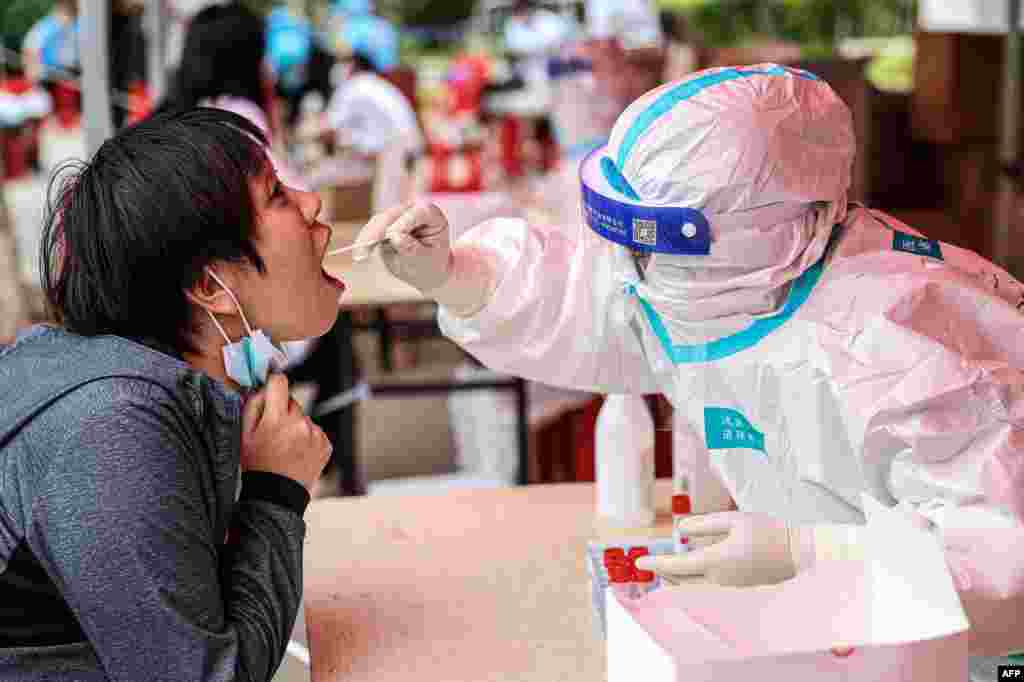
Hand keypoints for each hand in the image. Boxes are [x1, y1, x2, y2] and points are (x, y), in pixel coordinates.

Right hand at [240, 373, 331, 491]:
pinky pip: (316, 432)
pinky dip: (308, 439)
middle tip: (274, 433)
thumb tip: (263, 388)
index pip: (279, 382)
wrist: (277, 495)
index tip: (272, 388)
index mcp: (277, 418)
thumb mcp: (244, 435)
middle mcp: (299, 423)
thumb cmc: (257, 465)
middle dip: (283, 412)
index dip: (274, 383)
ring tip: (286, 448)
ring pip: (304, 419)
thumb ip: (253, 405)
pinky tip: (297, 453)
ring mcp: (315, 434)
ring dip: (297, 427)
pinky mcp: (326, 444)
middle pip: (293, 402)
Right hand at [353, 200, 451, 292]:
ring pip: (380, 220)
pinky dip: (365, 240)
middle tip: (367, 248)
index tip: (393, 237)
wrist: (423, 273)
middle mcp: (415, 211)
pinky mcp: (385, 224)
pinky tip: (359, 254)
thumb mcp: (424, 260)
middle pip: (394, 214)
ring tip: (360, 256)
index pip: (419, 213)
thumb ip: (411, 248)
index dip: (405, 223)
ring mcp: (398, 216)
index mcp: (433, 216)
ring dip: (368, 236)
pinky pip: (372, 228)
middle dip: (379, 230)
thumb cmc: (429, 266)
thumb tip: (395, 236)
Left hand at [636, 512, 799, 586]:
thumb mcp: (733, 520)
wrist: (797, 553)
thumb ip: (704, 525)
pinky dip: (692, 580)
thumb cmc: (767, 531)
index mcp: (716, 561)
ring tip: (664, 567)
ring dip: (676, 578)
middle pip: (681, 582)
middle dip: (663, 573)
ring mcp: (729, 587)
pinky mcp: (737, 589)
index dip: (656, 563)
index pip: (677, 566)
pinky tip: (690, 570)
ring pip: (693, 588)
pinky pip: (706, 588)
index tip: (640, 562)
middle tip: (647, 564)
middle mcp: (719, 580)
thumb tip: (680, 530)